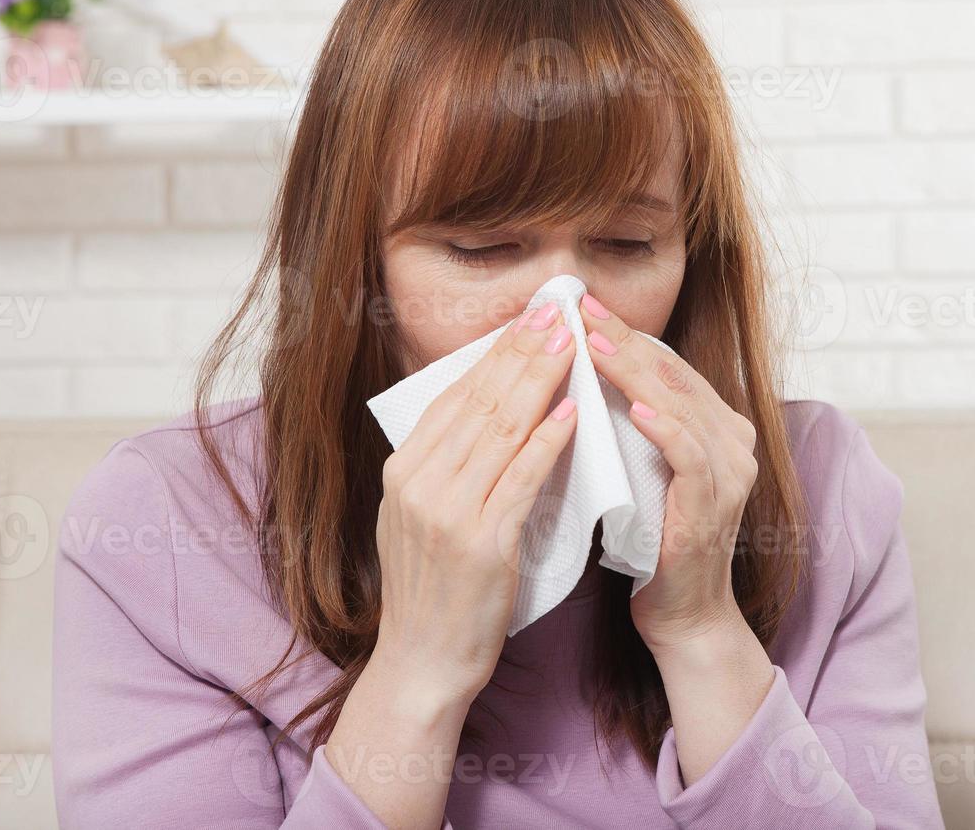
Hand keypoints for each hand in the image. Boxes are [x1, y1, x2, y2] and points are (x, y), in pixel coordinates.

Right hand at [373, 300, 578, 699]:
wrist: (422, 663)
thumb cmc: (433, 590)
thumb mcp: (419, 516)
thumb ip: (445, 465)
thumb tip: (486, 409)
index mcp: (403, 471)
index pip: (455, 395)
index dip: (495, 352)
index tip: (529, 318)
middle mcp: (419, 483)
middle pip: (480, 402)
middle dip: (523, 351)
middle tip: (558, 311)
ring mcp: (447, 512)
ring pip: (502, 430)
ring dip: (541, 380)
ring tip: (571, 343)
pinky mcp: (482, 544)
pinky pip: (521, 479)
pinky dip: (548, 442)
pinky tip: (571, 412)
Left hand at [577, 292, 758, 654]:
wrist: (683, 614)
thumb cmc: (652, 542)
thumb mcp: (640, 471)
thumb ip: (629, 426)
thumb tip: (580, 374)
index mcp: (714, 426)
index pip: (666, 367)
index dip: (626, 333)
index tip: (582, 305)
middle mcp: (732, 440)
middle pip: (671, 376)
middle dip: (624, 337)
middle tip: (582, 307)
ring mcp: (730, 472)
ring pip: (680, 406)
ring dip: (635, 373)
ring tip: (596, 344)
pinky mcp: (715, 505)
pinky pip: (692, 457)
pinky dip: (666, 431)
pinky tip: (637, 411)